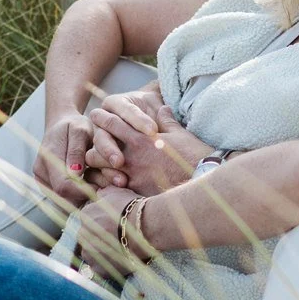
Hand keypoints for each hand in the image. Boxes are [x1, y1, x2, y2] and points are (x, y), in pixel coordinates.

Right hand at [32, 113, 98, 205]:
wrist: (61, 124)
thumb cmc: (74, 125)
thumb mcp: (80, 130)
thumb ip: (77, 150)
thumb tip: (75, 173)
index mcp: (47, 158)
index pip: (64, 186)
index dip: (84, 191)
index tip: (102, 188)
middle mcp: (41, 172)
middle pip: (64, 197)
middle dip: (86, 195)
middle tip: (103, 187)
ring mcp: (42, 180)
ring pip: (64, 200)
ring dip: (82, 197)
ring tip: (97, 184)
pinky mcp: (47, 185)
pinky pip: (64, 198)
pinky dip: (78, 195)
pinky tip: (89, 185)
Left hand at [78, 185, 151, 280]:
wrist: (146, 227)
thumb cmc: (134, 208)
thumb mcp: (118, 192)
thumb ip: (104, 194)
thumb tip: (100, 194)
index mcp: (85, 215)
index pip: (89, 221)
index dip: (102, 224)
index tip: (114, 226)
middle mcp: (82, 234)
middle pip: (89, 238)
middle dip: (101, 239)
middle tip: (118, 239)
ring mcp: (90, 253)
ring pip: (93, 254)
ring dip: (103, 253)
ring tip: (120, 251)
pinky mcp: (100, 268)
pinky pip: (101, 268)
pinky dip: (109, 266)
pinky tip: (121, 260)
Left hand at [85, 95, 209, 196]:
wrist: (203, 178)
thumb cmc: (193, 155)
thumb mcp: (180, 133)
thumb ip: (167, 120)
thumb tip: (163, 108)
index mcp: (141, 137)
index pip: (111, 123)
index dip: (101, 118)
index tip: (96, 117)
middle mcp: (132, 155)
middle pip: (97, 148)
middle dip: (95, 147)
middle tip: (98, 148)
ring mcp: (132, 174)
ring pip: (101, 170)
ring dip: (100, 167)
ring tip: (104, 168)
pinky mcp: (136, 191)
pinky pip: (112, 188)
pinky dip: (109, 185)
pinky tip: (112, 185)